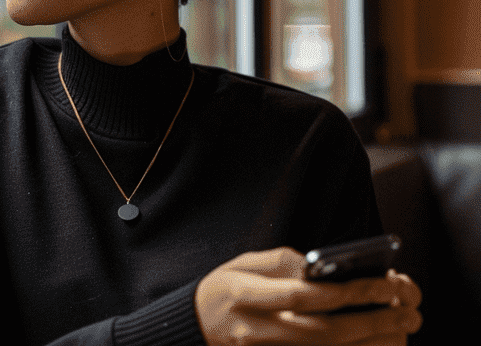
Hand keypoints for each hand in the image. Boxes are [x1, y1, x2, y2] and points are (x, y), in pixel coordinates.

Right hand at [194, 247, 421, 344]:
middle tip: (403, 311)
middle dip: (368, 322)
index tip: (379, 284)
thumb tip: (319, 266)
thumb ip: (280, 262)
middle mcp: (256, 329)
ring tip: (399, 330)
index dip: (342, 292)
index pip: (301, 295)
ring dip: (366, 344)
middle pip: (321, 331)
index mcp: (245, 294)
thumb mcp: (242, 263)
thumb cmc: (223, 289)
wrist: (197, 326)